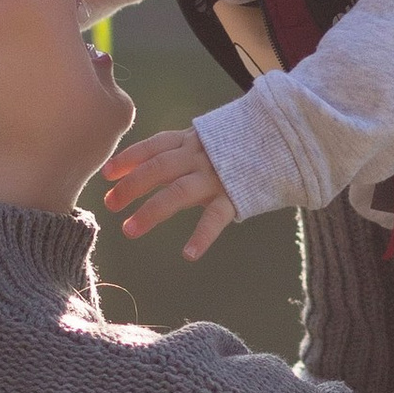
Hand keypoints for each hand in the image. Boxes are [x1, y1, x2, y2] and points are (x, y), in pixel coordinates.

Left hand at [101, 123, 238, 260]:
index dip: (128, 158)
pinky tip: (188, 254)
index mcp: (192, 139)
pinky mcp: (236, 194)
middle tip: (109, 204)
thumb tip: (148, 167)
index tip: (106, 173)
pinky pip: (216, 217)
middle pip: (158, 168)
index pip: (153, 146)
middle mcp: (200, 155)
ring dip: (151, 211)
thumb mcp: (210, 138)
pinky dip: (202, 236)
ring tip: (129, 230)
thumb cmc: (243, 145)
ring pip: (178, 192)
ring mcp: (217, 175)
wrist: (287, 140)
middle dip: (131, 186)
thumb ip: (184, 150)